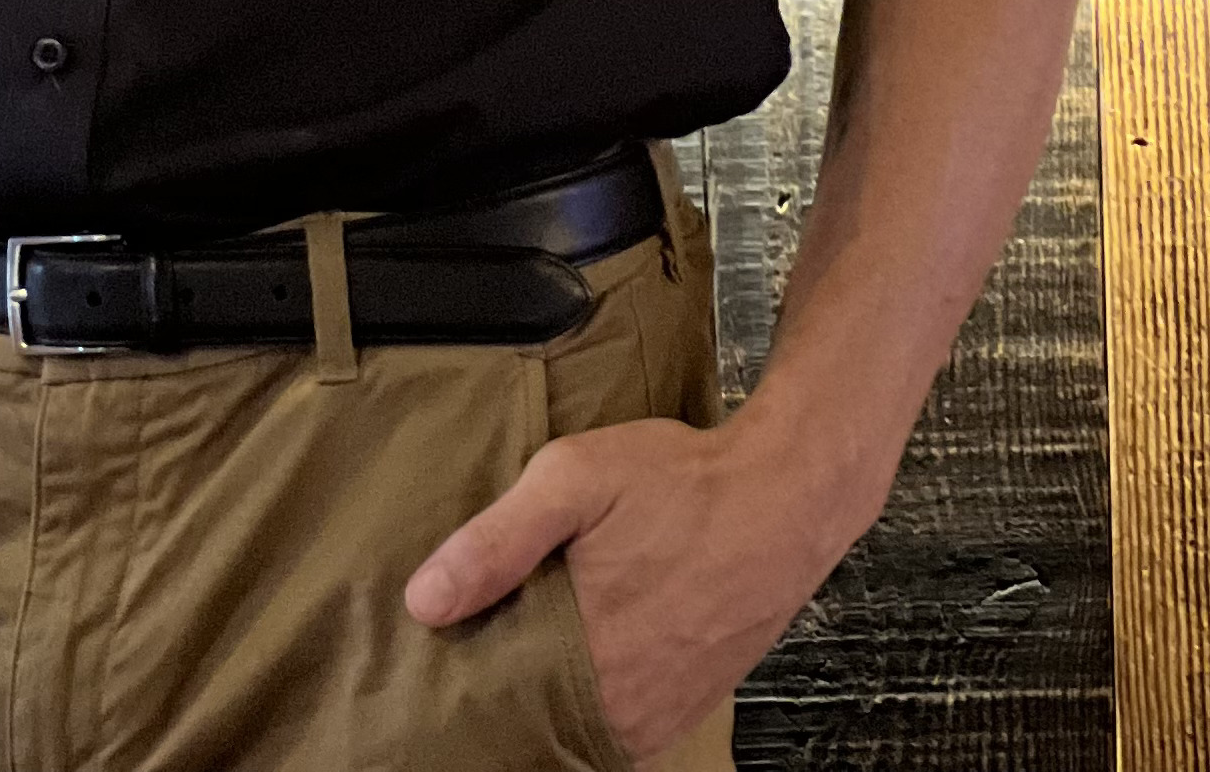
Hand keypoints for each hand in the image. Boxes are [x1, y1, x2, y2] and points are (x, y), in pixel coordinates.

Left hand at [404, 411, 854, 764]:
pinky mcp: (687, 710)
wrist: (786, 499)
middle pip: (535, 722)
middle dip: (503, 689)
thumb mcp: (574, 480)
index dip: (464, 681)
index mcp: (585, 661)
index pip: (497, 707)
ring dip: (548, 698)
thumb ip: (496, 542)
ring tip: (525, 644)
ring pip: (576, 728)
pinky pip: (620, 729)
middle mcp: (622, 709)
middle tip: (482, 639)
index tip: (441, 653)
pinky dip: (591, 702)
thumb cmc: (680, 483)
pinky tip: (577, 657)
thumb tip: (424, 602)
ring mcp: (659, 717)